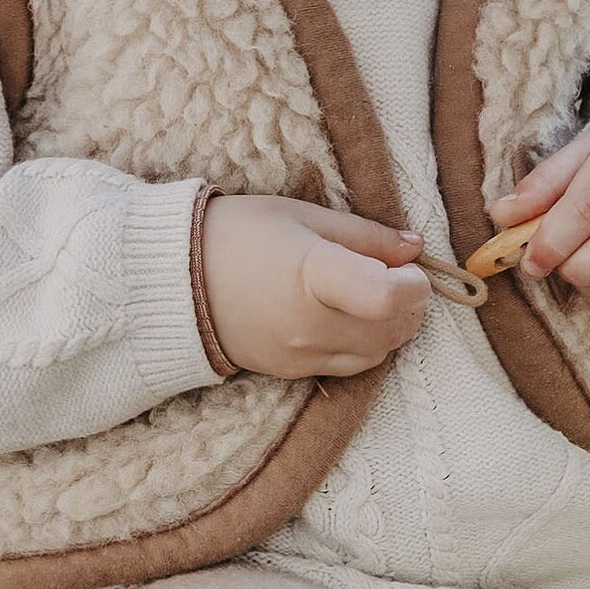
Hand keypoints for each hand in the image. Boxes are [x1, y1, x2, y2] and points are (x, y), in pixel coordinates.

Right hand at [202, 195, 430, 378]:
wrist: (175, 281)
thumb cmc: (238, 235)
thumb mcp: (302, 217)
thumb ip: (365, 236)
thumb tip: (414, 247)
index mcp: (314, 275)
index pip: (388, 298)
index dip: (414, 285)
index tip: (409, 268)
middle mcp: (310, 324)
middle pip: (393, 330)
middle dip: (411, 305)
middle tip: (399, 278)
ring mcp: (301, 354)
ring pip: (377, 354)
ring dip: (391, 328)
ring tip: (375, 296)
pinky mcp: (292, 372)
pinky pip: (349, 366)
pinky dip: (364, 344)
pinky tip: (348, 317)